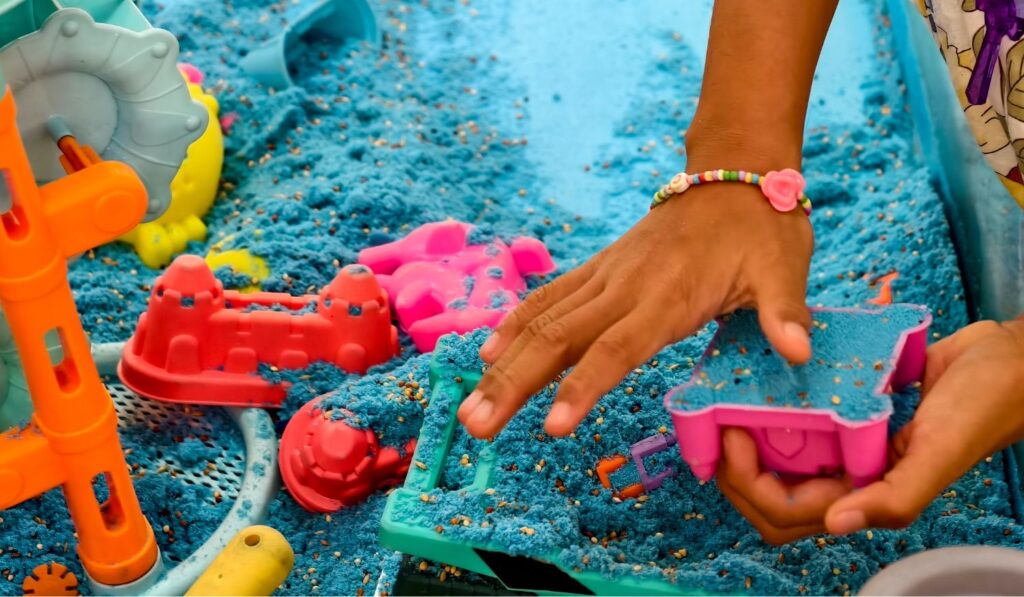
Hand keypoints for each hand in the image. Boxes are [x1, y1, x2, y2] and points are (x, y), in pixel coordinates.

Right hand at [457, 182, 814, 438]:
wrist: (735, 170)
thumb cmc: (761, 226)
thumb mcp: (784, 266)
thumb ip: (784, 311)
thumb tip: (800, 353)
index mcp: (669, 294)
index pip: (618, 346)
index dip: (583, 386)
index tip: (551, 427)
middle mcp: (626, 285)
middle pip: (560, 338)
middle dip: (514, 384)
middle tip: (476, 427)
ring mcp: (606, 275)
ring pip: (543, 321)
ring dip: (503, 365)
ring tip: (471, 408)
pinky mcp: (600, 269)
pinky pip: (549, 299)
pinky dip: (515, 326)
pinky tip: (488, 355)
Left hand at [717, 318, 1023, 544]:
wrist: (1009, 357)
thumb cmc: (986, 405)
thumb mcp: (942, 452)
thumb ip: (896, 497)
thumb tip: (838, 524)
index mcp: (866, 494)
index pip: (787, 511)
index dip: (750, 482)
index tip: (733, 433)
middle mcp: (849, 474)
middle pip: (771, 490)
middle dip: (737, 466)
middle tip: (721, 418)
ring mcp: (846, 442)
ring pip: (780, 453)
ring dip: (752, 435)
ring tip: (732, 397)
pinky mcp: (847, 408)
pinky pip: (800, 415)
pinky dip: (776, 405)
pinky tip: (761, 379)